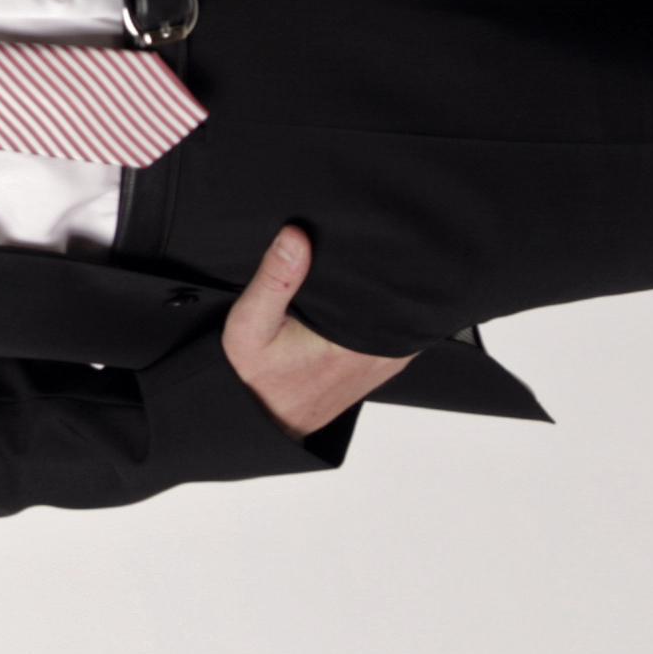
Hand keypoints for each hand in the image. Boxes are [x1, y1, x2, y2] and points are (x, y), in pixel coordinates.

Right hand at [218, 224, 409, 436]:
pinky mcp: (381, 366)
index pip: (388, 287)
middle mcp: (380, 353)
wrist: (261, 418)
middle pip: (397, 299)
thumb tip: (294, 236)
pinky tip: (357, 305)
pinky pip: (395, 332)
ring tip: (356, 275)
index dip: (380, 257)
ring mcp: (386, 362)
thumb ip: (274, 278)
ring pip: (401, 316)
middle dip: (381, 273)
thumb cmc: (256, 377)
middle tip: (353, 251)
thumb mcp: (252, 323)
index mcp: (357, 342)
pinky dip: (381, 316)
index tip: (364, 235)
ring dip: (384, 296)